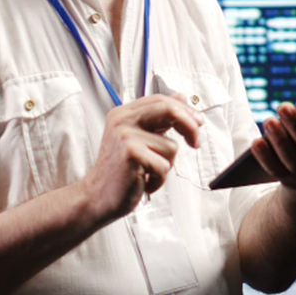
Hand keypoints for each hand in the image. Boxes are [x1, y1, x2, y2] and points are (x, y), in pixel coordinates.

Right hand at [80, 93, 203, 222]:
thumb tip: (181, 98)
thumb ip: (159, 119)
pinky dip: (159, 180)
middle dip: (190, 126)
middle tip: (196, 142)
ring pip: (170, 145)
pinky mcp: (131, 153)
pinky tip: (145, 182)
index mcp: (124, 113)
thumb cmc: (120, 171)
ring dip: (166, 166)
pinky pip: (164, 165)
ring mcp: (126, 135)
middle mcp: (122, 120)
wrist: (97, 196)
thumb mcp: (138, 138)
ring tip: (148, 173)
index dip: (184, 110)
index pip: (161, 100)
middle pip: (168, 109)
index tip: (197, 123)